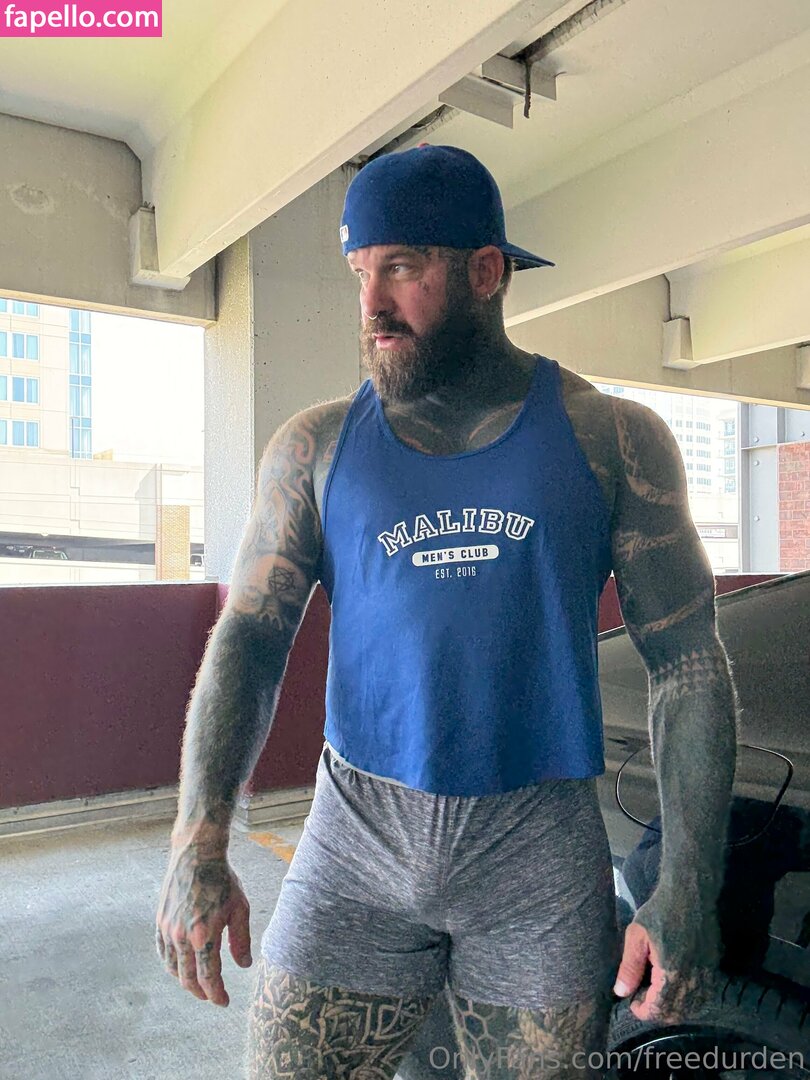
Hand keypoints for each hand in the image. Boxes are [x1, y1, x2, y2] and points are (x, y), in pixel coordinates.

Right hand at [156, 840, 251, 1006]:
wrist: (196, 855)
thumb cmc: (222, 880)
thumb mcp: (240, 908)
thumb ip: (241, 940)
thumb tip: (243, 965)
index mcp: (204, 935)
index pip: (208, 977)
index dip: (216, 994)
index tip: (224, 1001)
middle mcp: (182, 936)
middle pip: (188, 978)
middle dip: (202, 992)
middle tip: (213, 996)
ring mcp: (168, 929)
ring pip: (172, 968)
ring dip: (185, 981)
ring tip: (198, 984)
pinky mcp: (159, 921)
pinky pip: (162, 952)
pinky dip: (170, 965)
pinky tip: (180, 967)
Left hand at [613, 892, 719, 1022]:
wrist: (690, 894)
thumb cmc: (659, 912)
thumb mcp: (636, 936)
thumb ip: (629, 967)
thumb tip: (620, 992)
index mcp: (672, 973)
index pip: (658, 1010)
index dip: (643, 1011)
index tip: (632, 1002)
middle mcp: (693, 980)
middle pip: (675, 1013)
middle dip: (656, 1010)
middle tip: (642, 996)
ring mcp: (707, 975)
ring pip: (690, 1007)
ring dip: (672, 1007)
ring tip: (655, 990)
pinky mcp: (713, 968)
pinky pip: (702, 996)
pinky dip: (686, 999)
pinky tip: (673, 985)